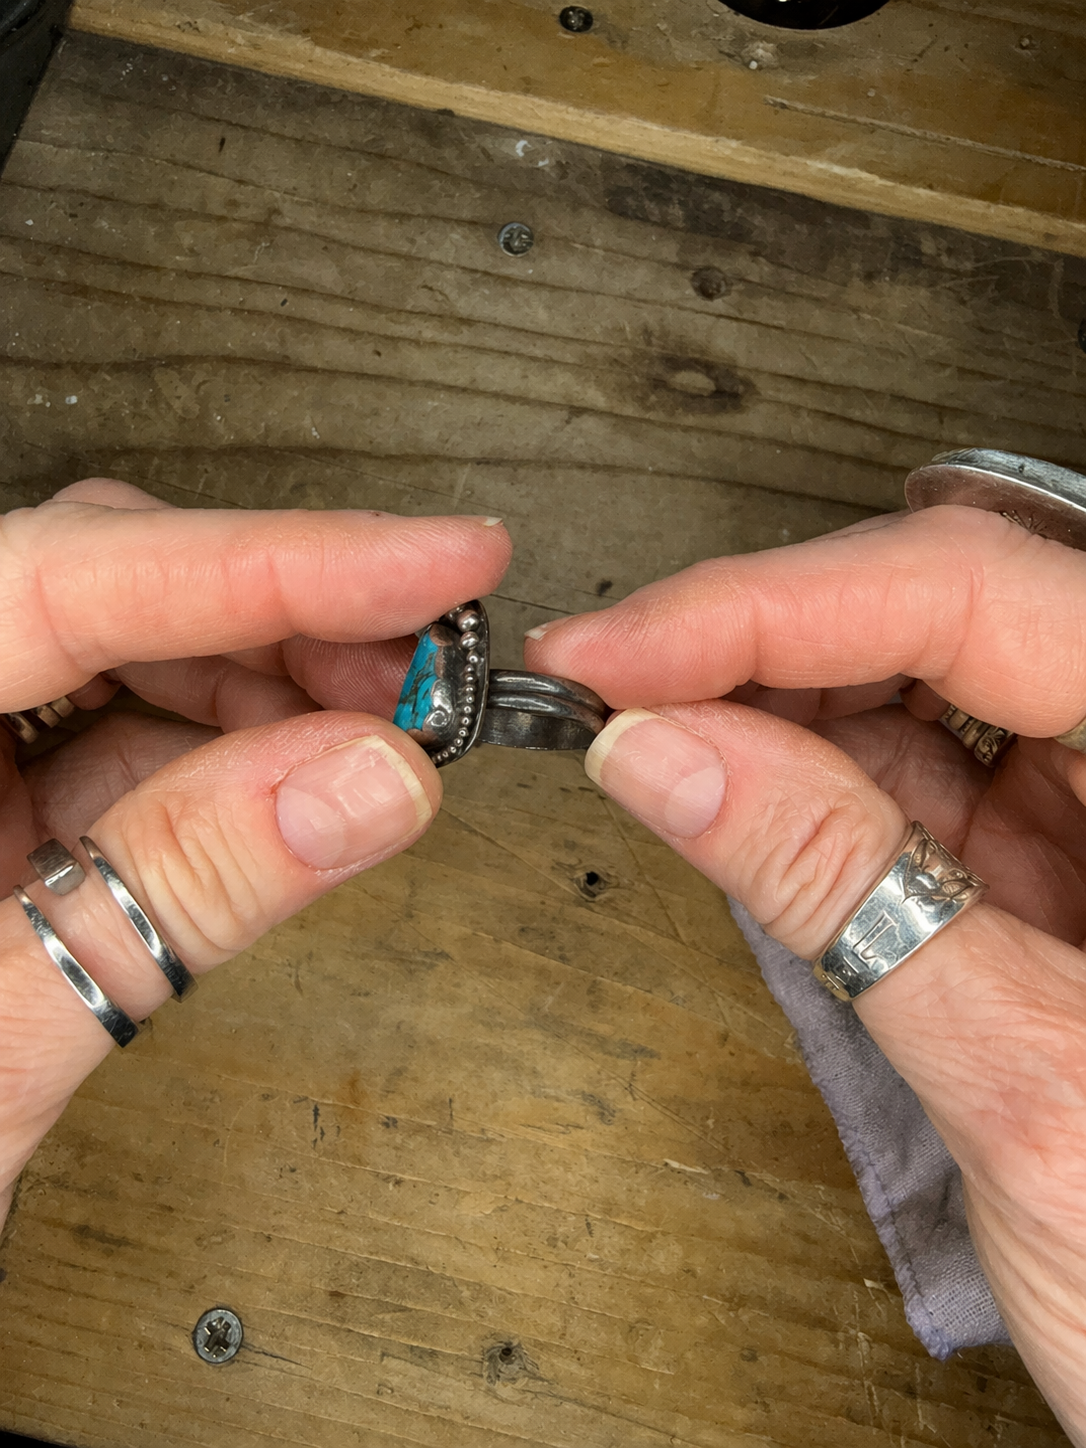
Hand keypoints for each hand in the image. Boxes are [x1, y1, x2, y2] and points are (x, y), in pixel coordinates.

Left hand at [0, 479, 509, 1227]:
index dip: (268, 565)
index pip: (60, 585)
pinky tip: (299, 791)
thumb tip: (361, 782)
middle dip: (284, 625)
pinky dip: (232, 761)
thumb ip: (174, 903)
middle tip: (422, 675)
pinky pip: (120, 738)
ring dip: (273, 689)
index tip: (426, 563)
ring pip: (124, 649)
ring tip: (380, 741)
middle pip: (97, 587)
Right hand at [527, 505, 1085, 1442]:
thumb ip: (838, 891)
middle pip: (946, 609)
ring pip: (918, 681)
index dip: (770, 606)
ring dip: (771, 704)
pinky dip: (806, 783)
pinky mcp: (1055, 862)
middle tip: (618, 682)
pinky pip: (913, 778)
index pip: (974, 596)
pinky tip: (736, 791)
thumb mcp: (1026, 1079)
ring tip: (656, 737)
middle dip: (762, 639)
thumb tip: (668, 752)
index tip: (622, 649)